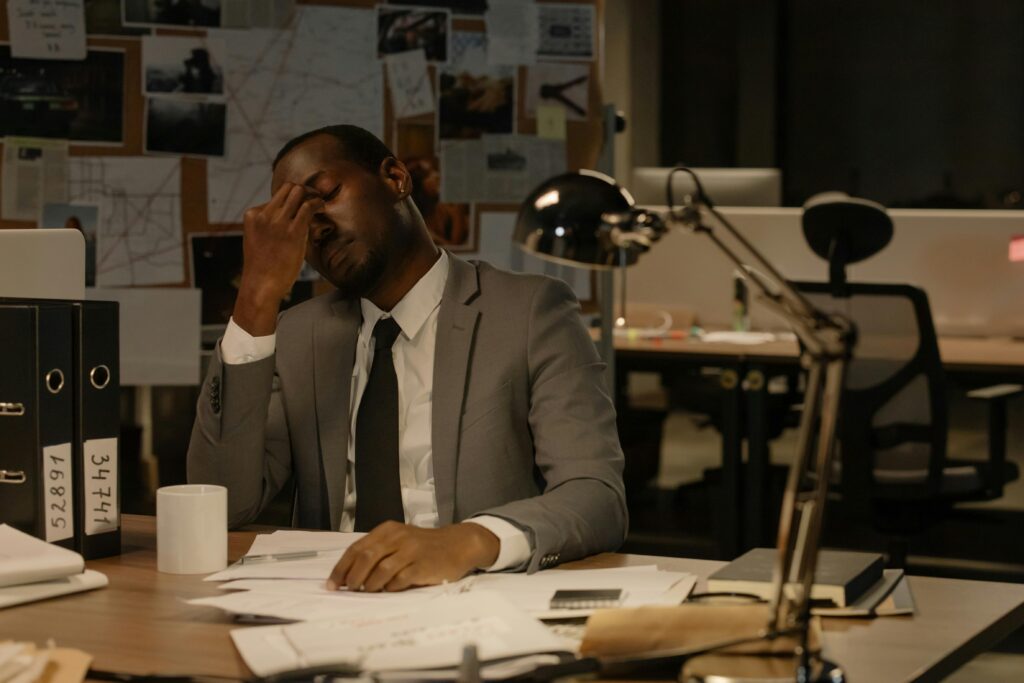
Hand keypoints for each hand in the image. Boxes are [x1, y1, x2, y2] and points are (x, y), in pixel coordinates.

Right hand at [233, 183, 323, 335]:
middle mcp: (264, 215)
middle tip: (314, 198)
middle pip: (288, 188)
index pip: (276, 197)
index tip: (300, 208)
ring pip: (298, 192)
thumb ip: (270, 226)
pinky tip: (322, 208)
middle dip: (304, 190)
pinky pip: (308, 206)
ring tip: (319, 203)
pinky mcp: (293, 231)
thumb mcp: (259, 241)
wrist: (261, 285)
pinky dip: (318, 203)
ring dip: (312, 195)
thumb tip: (292, 218)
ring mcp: (278, 222)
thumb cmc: (263, 268)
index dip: (291, 201)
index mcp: (253, 215)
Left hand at [326, 522, 499, 592]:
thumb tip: (350, 575)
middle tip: (348, 590)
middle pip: (366, 558)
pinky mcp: (423, 565)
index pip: (357, 548)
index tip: (332, 584)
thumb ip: (378, 551)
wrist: (458, 544)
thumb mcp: (400, 540)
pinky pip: (400, 580)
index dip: (341, 567)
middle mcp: (398, 537)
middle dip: (352, 577)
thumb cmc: (424, 546)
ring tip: (367, 592)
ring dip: (369, 585)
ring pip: (381, 570)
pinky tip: (388, 590)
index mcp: (388, 530)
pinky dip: (390, 588)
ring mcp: (411, 551)